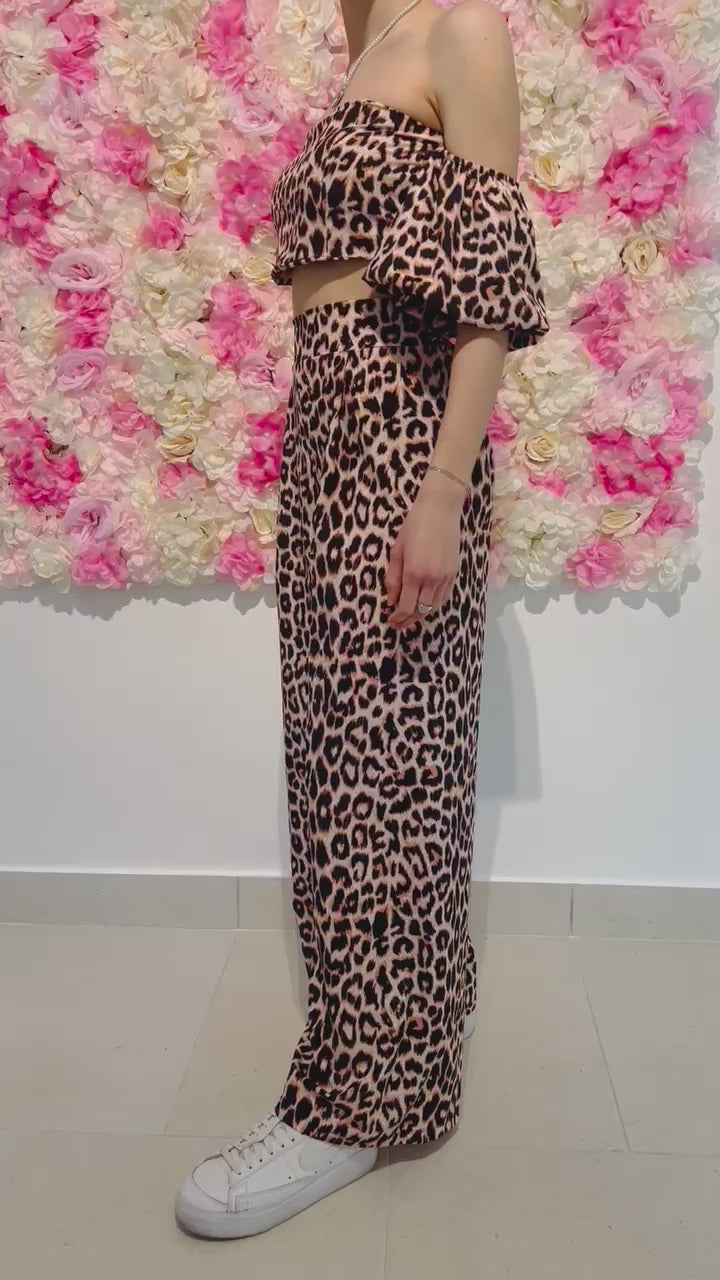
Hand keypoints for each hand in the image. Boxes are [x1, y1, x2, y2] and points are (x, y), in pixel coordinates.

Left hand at [384, 468, 465, 629]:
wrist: (441, 509)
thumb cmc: (414, 525)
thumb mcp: (397, 550)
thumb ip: (393, 578)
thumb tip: (390, 601)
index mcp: (414, 573)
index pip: (406, 606)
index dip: (397, 617)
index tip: (390, 621)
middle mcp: (432, 579)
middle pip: (420, 611)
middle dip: (408, 620)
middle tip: (397, 624)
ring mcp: (446, 577)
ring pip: (434, 606)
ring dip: (421, 615)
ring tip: (410, 617)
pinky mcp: (455, 572)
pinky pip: (444, 596)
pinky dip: (434, 605)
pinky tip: (425, 604)